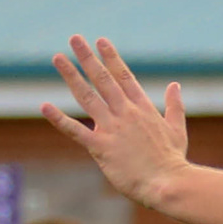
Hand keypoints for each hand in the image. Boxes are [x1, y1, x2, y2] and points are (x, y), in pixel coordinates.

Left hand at [42, 37, 190, 207]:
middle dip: (87, 57)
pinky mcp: (101, 148)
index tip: (100, 41)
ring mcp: (112, 129)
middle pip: (103, 79)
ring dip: (71, 75)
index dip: (110, 57)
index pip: (123, 76)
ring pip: (87, 96)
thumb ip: (174, 106)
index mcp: (142, 108)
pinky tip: (45, 107)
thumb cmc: (173, 161)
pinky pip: (75, 131)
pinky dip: (59, 119)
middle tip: (74, 39)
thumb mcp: (177, 129)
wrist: (168, 184)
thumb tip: (175, 85)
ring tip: (58, 58)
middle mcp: (125, 113)